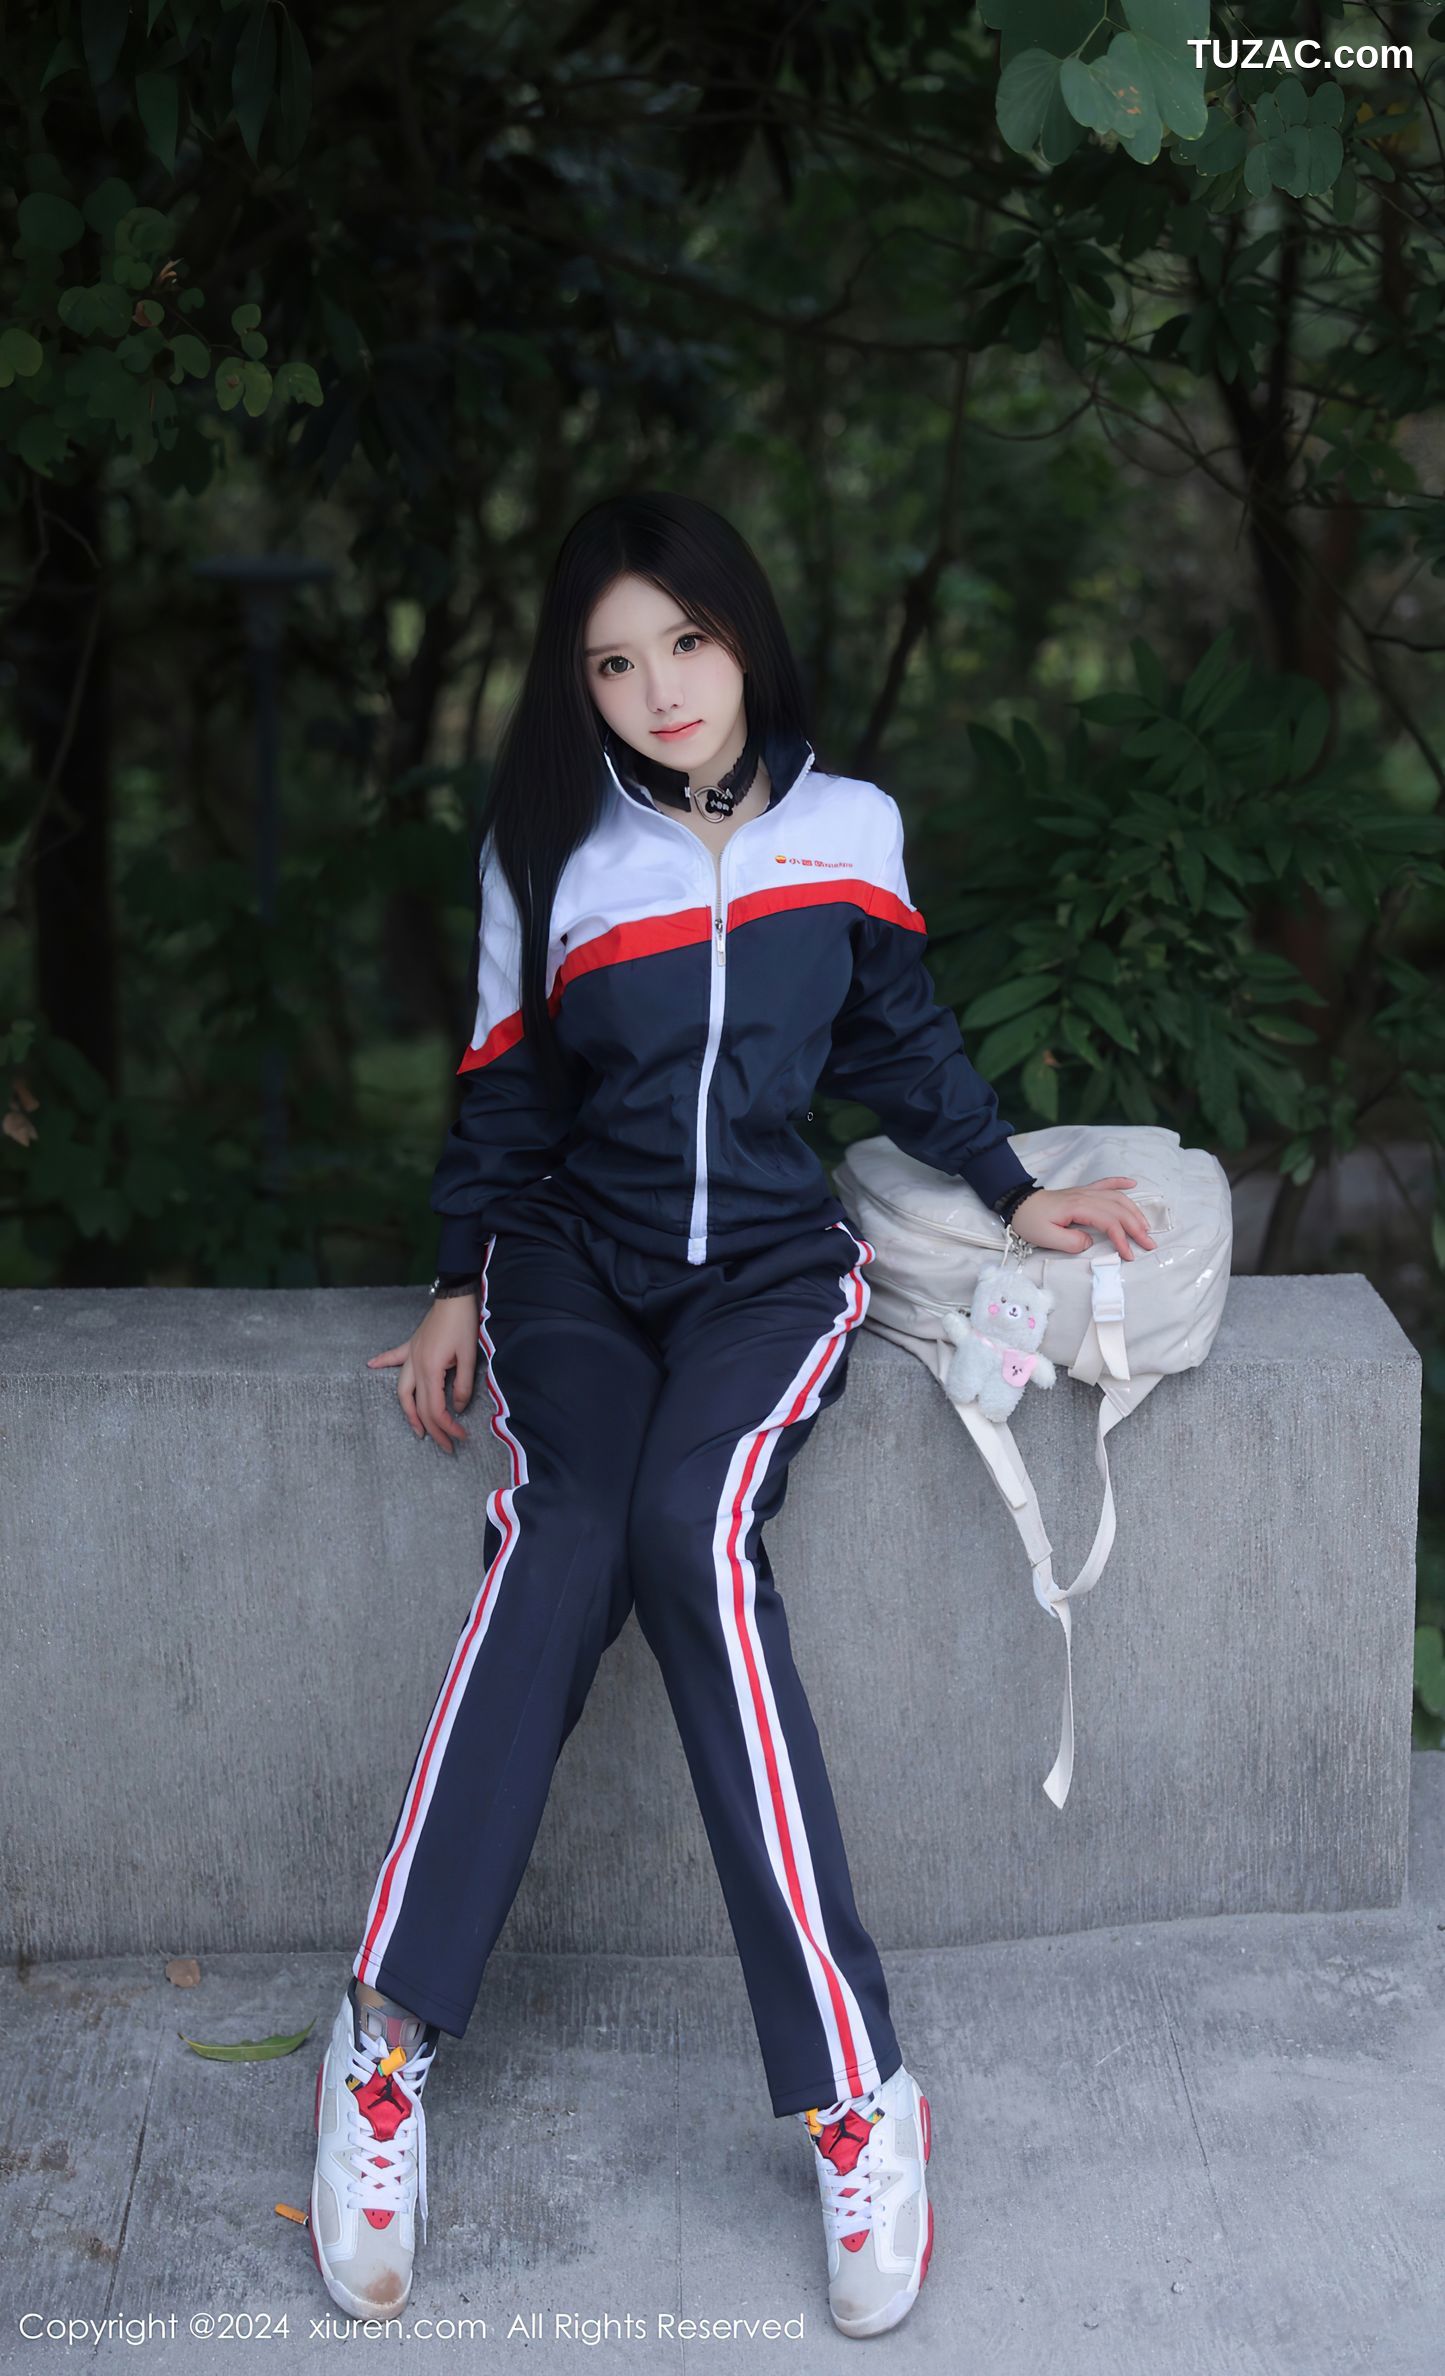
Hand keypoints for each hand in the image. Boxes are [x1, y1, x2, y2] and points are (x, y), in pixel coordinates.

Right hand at [366, 1294, 479, 1452]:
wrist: (454, 1298)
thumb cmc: (463, 1325)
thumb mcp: (469, 1356)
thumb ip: (463, 1385)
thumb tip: (458, 1408)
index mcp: (430, 1370)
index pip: (436, 1408)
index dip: (448, 1426)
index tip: (461, 1436)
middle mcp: (415, 1366)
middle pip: (420, 1406)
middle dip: (432, 1429)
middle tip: (446, 1445)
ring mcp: (410, 1356)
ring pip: (403, 1391)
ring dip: (408, 1412)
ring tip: (416, 1428)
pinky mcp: (411, 1346)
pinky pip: (393, 1358)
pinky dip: (382, 1362)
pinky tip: (371, 1365)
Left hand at [1008, 1177, 1155, 1262]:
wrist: (1018, 1204)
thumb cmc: (1030, 1221)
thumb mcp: (1046, 1238)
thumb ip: (1071, 1242)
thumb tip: (1090, 1242)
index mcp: (1078, 1207)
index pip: (1109, 1222)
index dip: (1122, 1239)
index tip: (1128, 1255)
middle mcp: (1086, 1196)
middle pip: (1119, 1210)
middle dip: (1137, 1228)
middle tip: (1149, 1244)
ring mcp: (1086, 1192)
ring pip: (1117, 1198)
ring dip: (1135, 1211)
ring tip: (1146, 1227)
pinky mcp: (1083, 1192)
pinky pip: (1106, 1183)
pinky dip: (1121, 1183)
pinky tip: (1133, 1185)